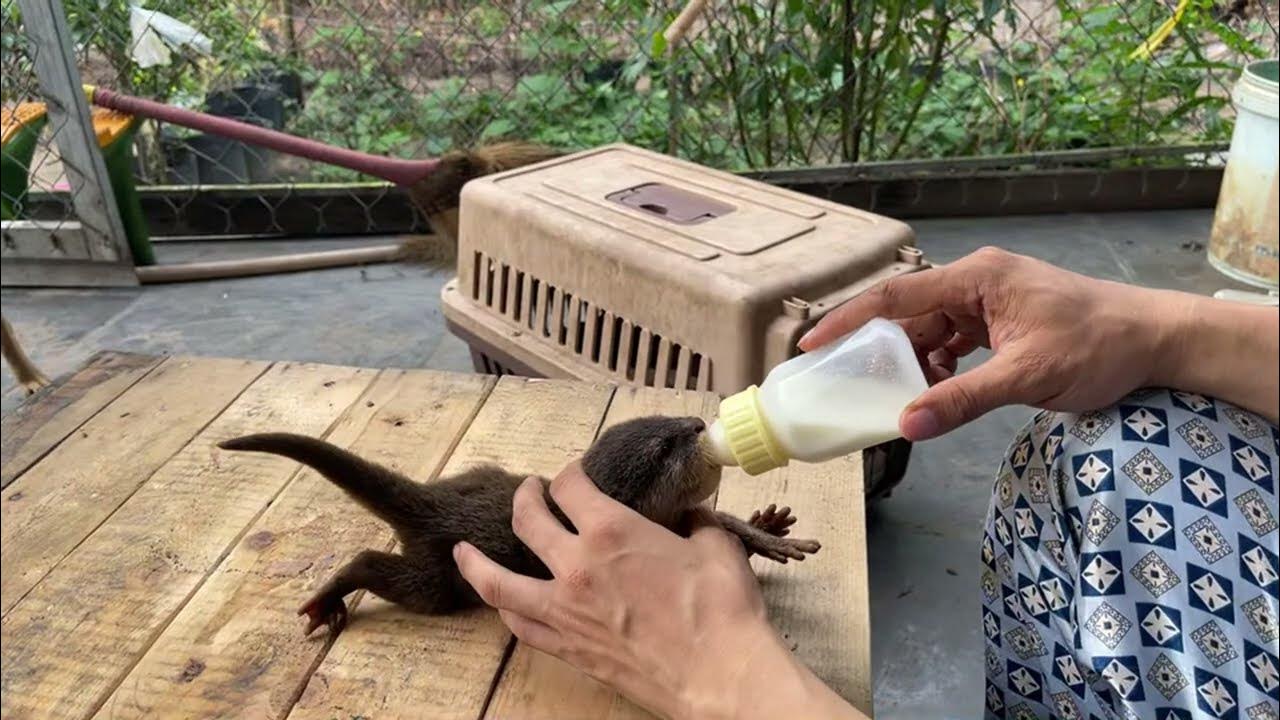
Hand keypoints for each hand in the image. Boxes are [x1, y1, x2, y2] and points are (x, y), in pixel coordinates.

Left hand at [453, 463, 863, 719]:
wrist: (718, 675)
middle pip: (528, 520)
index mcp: (611, 529)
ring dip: (477, 561)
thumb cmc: (721, 608)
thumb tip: (692, 516)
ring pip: (499, 581)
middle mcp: (576, 565)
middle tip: (530, 490)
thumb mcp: (716, 547)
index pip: (570, 486)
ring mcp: (564, 610)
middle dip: (526, 498)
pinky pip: (520, 625)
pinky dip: (504, 610)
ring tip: (463, 550)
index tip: (574, 474)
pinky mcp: (567, 647)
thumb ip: (696, 524)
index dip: (569, 473)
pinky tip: (500, 604)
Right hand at [799, 247, 1180, 439]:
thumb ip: (963, 399)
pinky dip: (941, 365)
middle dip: (880, 347)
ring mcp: (990, 299)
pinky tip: (939, 389)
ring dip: (915, 361)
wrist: (1155, 341)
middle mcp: (978, 280)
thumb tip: (907, 424)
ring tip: (899, 393)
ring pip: (931, 329)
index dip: (849, 319)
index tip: (811, 343)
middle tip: (848, 380)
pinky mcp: (1002, 319)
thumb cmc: (1098, 347)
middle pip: (909, 312)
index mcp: (978, 278)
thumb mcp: (1027, 377)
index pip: (896, 295)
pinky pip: (954, 339)